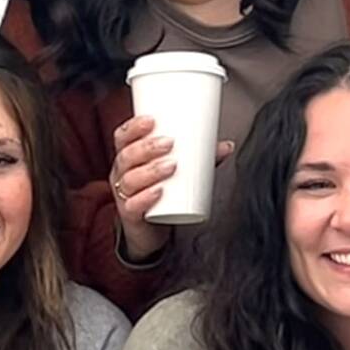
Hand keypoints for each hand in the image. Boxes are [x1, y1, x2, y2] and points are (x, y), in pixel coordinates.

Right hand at [109, 115, 235, 262]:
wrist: (151, 230)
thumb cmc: (161, 194)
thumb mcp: (178, 172)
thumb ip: (201, 159)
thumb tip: (227, 146)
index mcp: (129, 158)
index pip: (122, 137)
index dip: (134, 127)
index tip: (152, 120)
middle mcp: (122, 175)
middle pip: (126, 156)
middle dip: (147, 147)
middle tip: (169, 143)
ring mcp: (124, 195)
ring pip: (130, 180)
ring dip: (150, 171)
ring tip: (171, 166)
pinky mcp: (131, 216)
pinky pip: (132, 206)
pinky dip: (144, 198)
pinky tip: (158, 192)